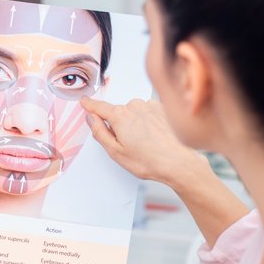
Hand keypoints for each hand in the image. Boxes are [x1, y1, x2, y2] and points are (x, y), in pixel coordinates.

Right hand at [81, 97, 204, 187]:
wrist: (178, 162)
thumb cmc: (149, 160)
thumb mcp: (115, 152)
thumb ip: (99, 132)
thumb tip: (91, 118)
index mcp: (120, 115)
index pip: (99, 107)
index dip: (90, 105)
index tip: (84, 101)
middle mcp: (134, 106)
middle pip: (118, 113)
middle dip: (118, 125)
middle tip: (128, 145)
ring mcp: (149, 106)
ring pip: (133, 113)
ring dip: (135, 124)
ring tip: (145, 143)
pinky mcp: (162, 108)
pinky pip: (147, 113)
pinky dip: (147, 122)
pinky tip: (154, 137)